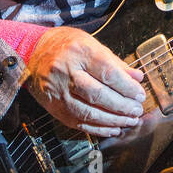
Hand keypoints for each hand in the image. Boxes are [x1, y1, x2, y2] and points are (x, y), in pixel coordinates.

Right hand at [24, 26, 147, 136]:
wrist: (33, 53)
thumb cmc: (66, 46)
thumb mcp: (92, 44)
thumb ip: (115, 62)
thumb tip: (137, 77)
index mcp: (79, 52)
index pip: (107, 72)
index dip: (127, 87)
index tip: (140, 94)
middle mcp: (66, 72)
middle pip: (98, 95)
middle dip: (122, 106)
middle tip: (137, 110)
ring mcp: (58, 92)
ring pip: (88, 112)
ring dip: (112, 120)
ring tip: (129, 121)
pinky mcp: (54, 107)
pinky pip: (78, 122)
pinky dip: (98, 128)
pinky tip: (113, 128)